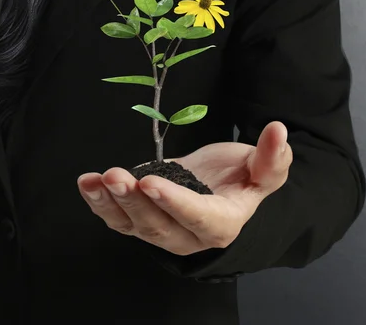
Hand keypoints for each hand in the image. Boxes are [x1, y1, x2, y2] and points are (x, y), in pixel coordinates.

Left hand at [77, 121, 292, 255]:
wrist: (221, 184)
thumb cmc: (244, 177)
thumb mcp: (265, 168)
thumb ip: (273, 156)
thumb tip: (278, 129)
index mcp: (222, 223)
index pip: (198, 217)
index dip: (175, 202)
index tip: (152, 181)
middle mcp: (189, 236)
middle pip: (159, 226)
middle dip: (135, 202)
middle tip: (116, 176)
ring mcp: (162, 232)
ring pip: (133, 226)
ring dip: (110, 203)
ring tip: (94, 180)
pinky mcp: (142, 222)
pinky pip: (118, 220)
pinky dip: (100, 204)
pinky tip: (87, 184)